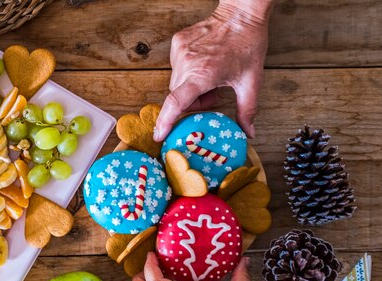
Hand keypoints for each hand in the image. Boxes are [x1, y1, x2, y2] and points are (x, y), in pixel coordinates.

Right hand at [154, 0, 273, 140]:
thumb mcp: (251, 81)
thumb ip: (247, 111)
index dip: (165, 121)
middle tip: (213, 93)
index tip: (159, 135)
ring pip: (176, 82)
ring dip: (190, 87)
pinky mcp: (177, 43)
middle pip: (178, 96)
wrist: (241, 15)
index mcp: (203, 74)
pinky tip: (204, 63)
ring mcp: (179, 51)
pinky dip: (188, 71)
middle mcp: (187, 63)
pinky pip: (177, 67)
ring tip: (210, 77)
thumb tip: (249, 133)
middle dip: (193, 101)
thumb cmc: (247, 45)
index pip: (176, 102)